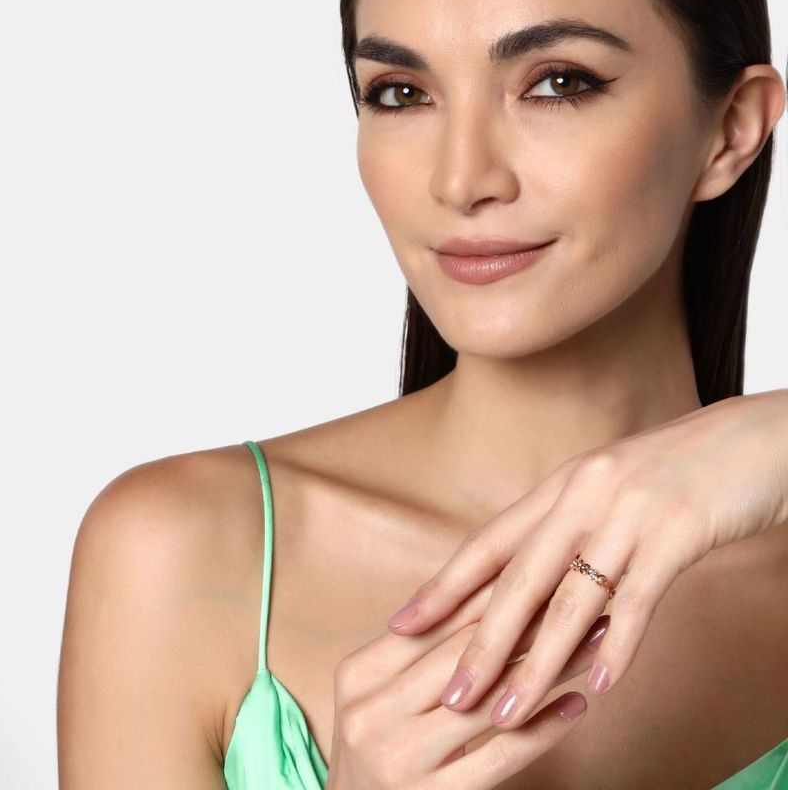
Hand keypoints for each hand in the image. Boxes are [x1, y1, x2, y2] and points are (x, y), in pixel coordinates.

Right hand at [326, 574, 608, 789]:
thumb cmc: (380, 746)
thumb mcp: (380, 693)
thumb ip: (418, 652)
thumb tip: (484, 590)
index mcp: (359, 675)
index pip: (435, 624)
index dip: (491, 594)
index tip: (540, 567)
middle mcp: (370, 712)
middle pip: (464, 655)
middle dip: (528, 622)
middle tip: (580, 595)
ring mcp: (398, 758)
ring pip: (489, 700)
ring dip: (549, 668)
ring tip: (593, 643)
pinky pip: (499, 756)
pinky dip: (542, 728)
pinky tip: (576, 705)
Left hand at [385, 389, 787, 730]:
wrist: (751, 439)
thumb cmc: (674, 471)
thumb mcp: (605, 489)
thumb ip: (565, 529)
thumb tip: (525, 582)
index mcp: (558, 488)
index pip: (487, 545)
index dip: (442, 587)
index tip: (401, 624)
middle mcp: (582, 496)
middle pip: (517, 581)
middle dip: (479, 644)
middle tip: (448, 695)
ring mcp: (627, 512)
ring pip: (570, 601)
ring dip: (536, 664)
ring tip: (507, 713)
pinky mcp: (676, 531)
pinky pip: (638, 600)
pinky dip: (615, 646)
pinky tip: (596, 686)